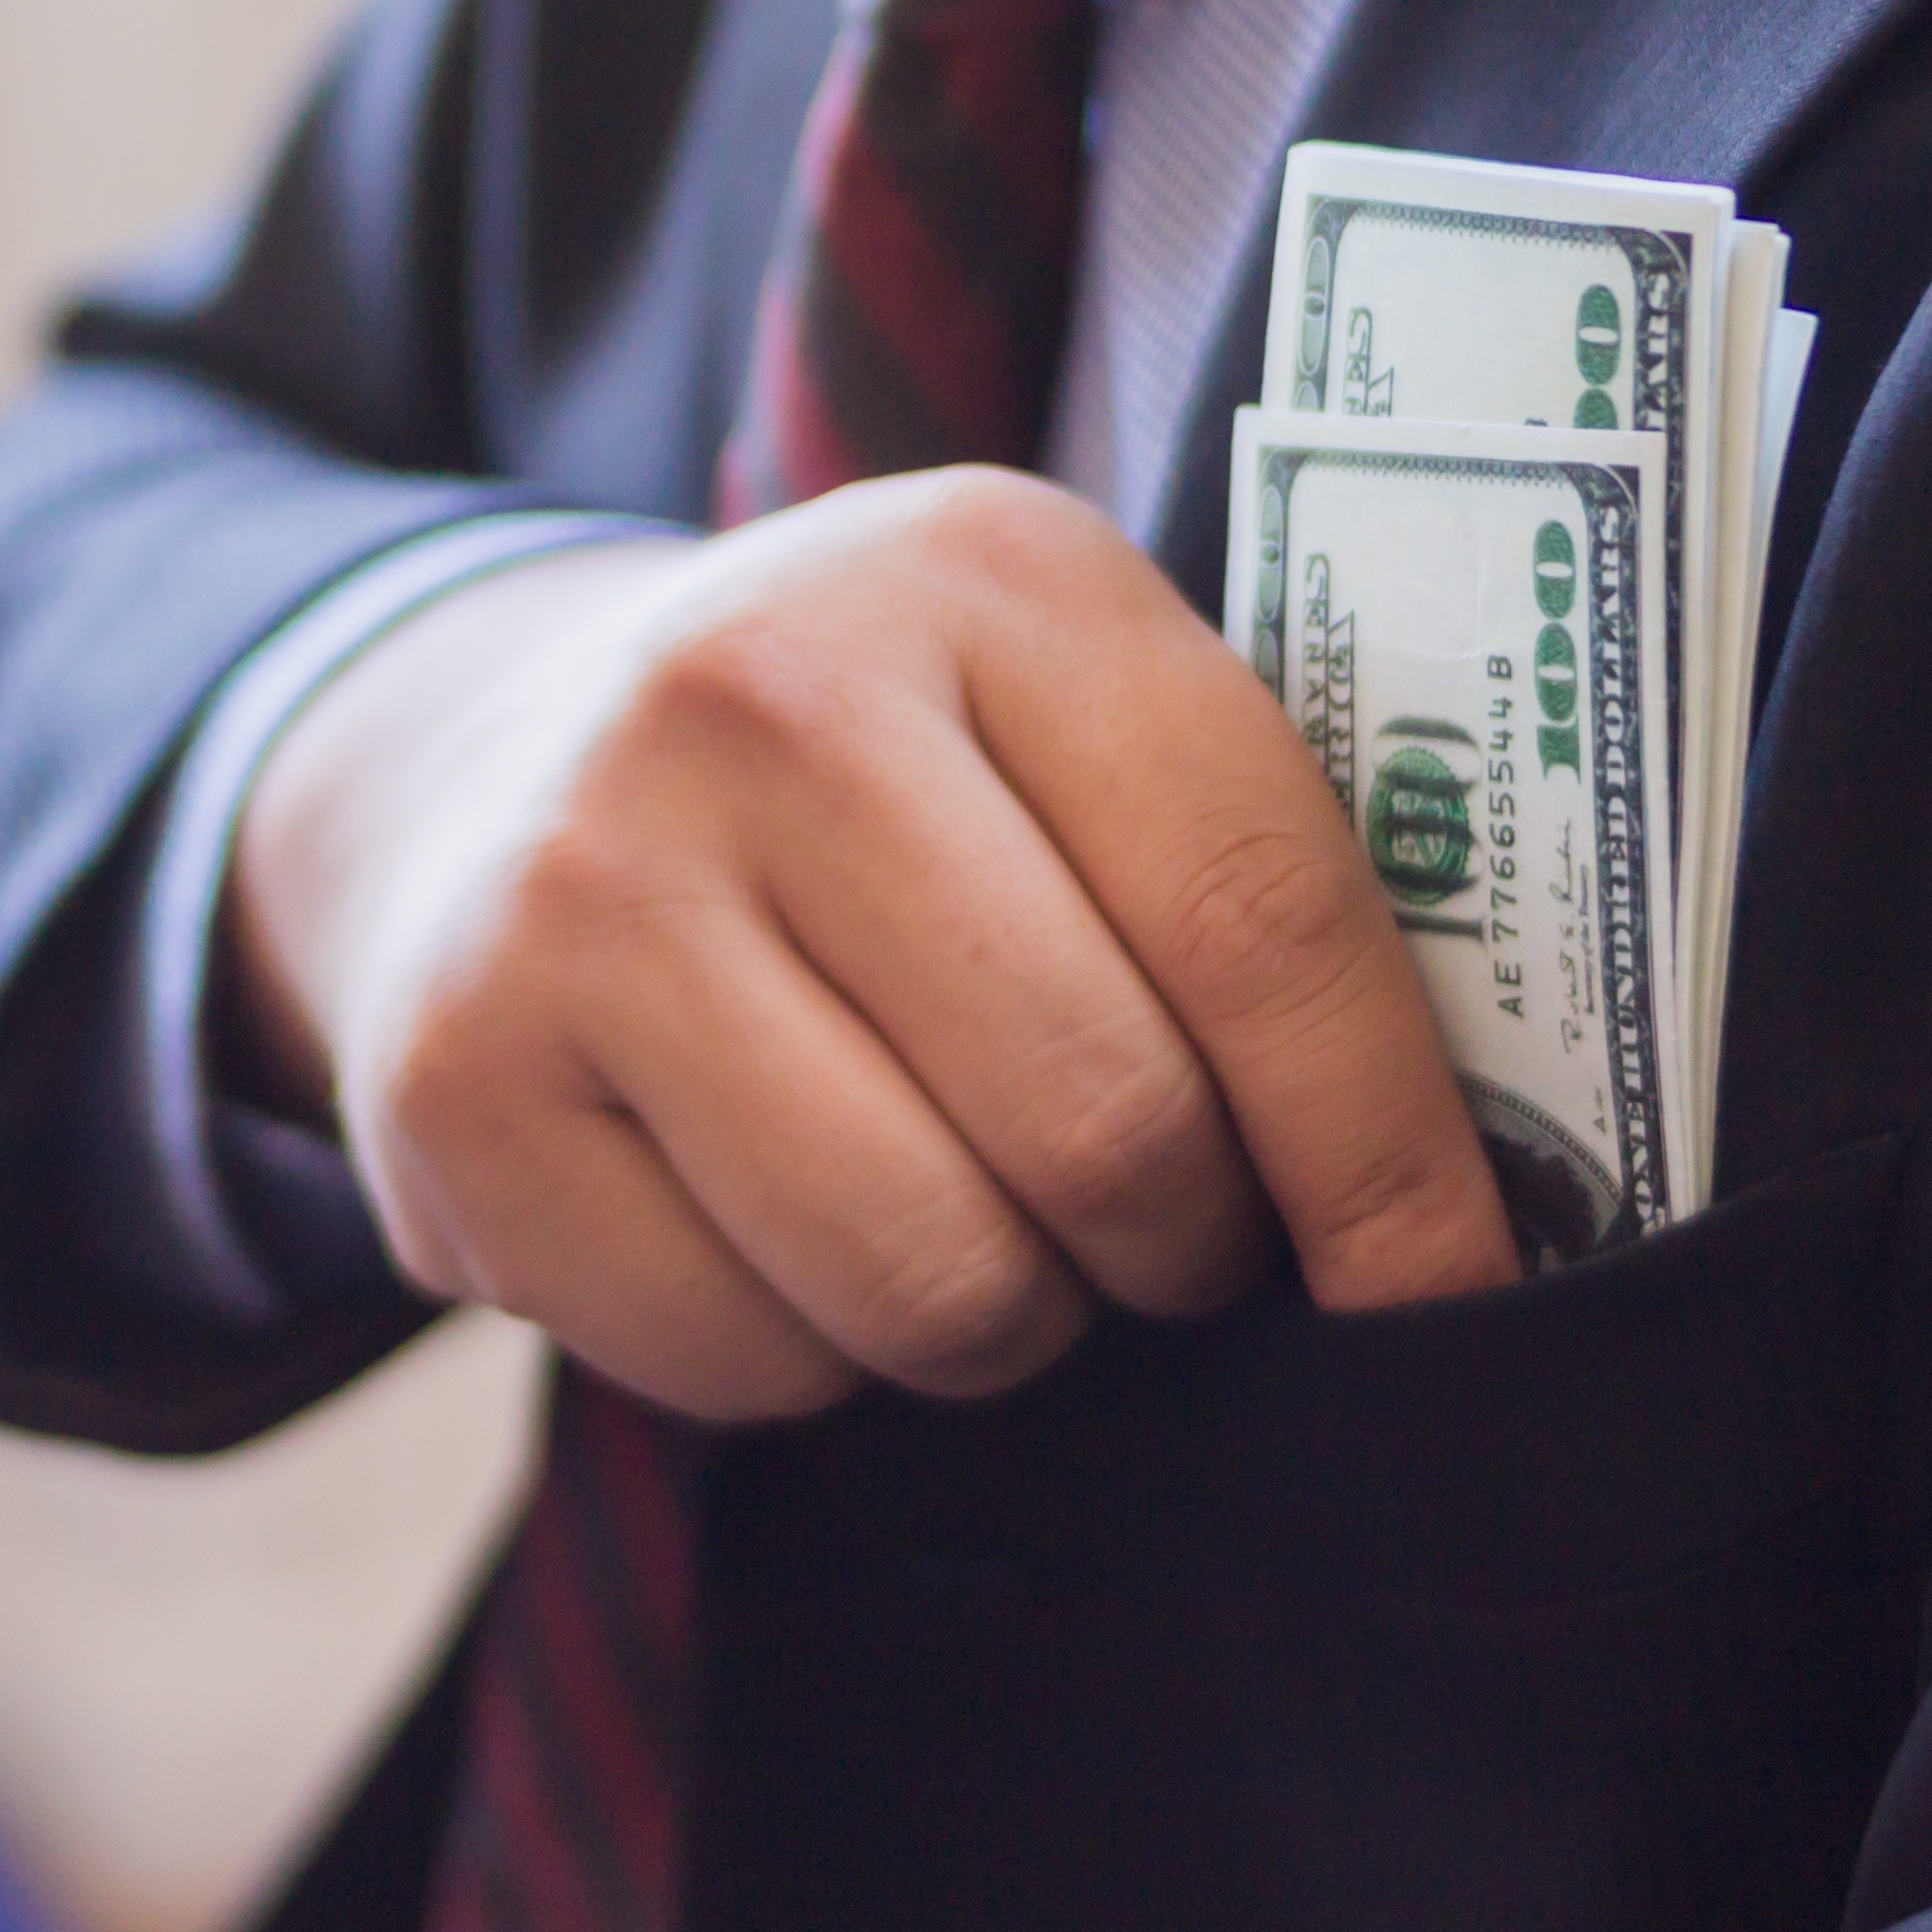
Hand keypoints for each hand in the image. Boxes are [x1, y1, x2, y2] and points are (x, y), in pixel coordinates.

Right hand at [228, 467, 1515, 1420]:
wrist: (487, 782)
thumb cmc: (882, 794)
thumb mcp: (1062, 722)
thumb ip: (1242, 878)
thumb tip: (1473, 1208)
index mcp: (988, 572)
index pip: (1262, 913)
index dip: (1387, 1153)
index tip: (1451, 1293)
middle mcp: (763, 692)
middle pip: (1107, 1123)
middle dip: (1179, 1244)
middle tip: (1156, 1227)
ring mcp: (584, 883)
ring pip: (934, 1276)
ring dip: (1003, 1317)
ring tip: (965, 1217)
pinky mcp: (458, 1084)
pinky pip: (749, 1359)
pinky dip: (807, 1357)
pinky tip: (769, 1223)